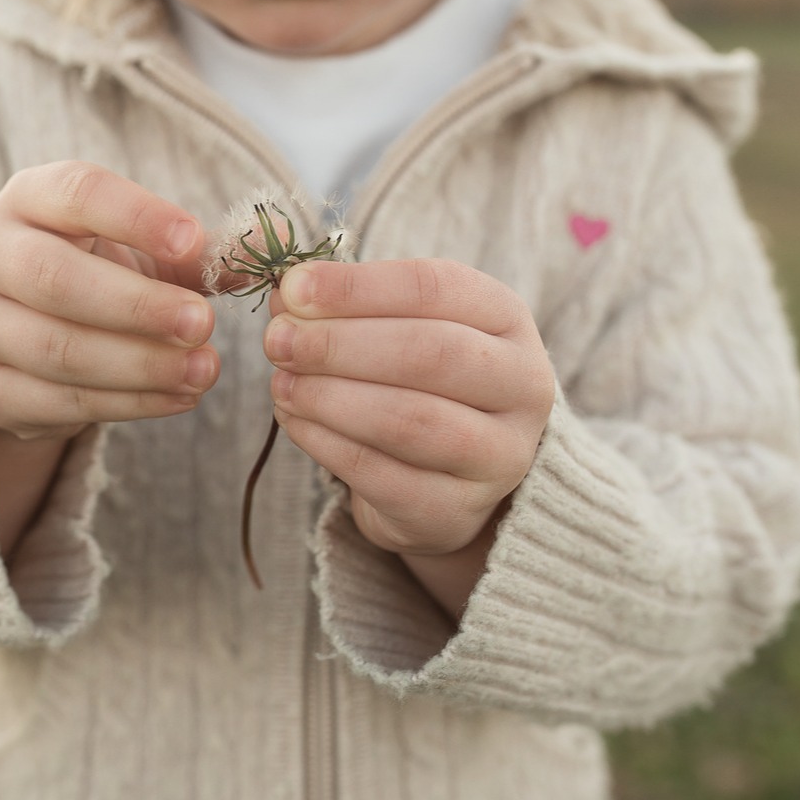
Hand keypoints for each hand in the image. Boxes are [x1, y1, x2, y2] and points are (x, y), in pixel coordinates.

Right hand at [0, 161, 218, 443]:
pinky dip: (126, 404)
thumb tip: (258, 248)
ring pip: (55, 348)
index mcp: (27, 199)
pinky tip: (177, 398)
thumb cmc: (95, 272)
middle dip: (136, 305)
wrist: (23, 337)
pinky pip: (56, 401)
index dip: (136, 216)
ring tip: (203, 370)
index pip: (76, 192)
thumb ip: (193, 251)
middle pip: (54, 277)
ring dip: (139, 365)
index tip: (194, 240)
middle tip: (203, 325)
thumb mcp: (140, 249)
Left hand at [264, 258, 554, 559]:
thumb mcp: (394, 326)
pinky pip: (381, 475)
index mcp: (507, 318)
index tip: (292, 288)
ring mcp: (499, 455)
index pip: (437, 288)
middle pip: (430, 353)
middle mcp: (522, 385)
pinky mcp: (456, 511)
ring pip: (409, 420)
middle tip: (277, 341)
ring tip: (280, 383)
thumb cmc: (417, 379)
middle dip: (339, 344)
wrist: (448, 474)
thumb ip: (342, 305)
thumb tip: (285, 293)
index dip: (358, 287)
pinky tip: (293, 420)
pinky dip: (325, 443)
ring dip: (329, 397)